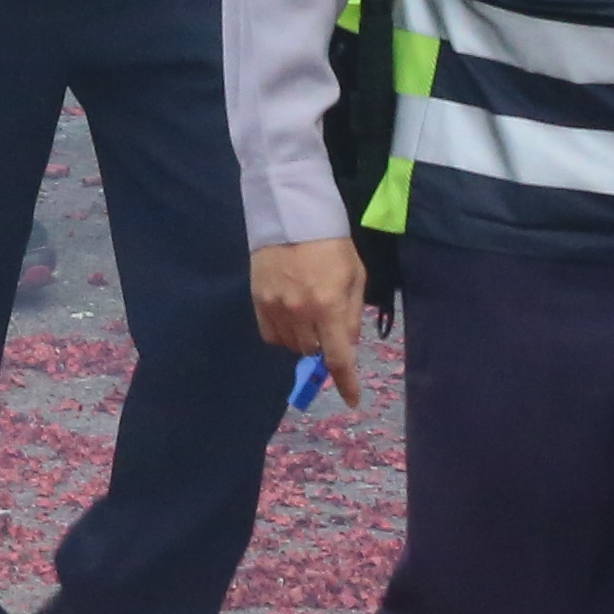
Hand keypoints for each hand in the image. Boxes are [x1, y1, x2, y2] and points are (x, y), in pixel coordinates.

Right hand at [249, 236, 367, 402]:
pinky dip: (282, 333)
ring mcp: (276, 308)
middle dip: (323, 345)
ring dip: (303, 339)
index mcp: (330, 306)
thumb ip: (352, 313)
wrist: (290, 214)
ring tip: (307, 313)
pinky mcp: (258, 301)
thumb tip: (347, 345)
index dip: (346, 383)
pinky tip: (289, 315)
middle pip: (313, 352)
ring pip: (291, 346)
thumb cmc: (332, 243)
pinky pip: (271, 335)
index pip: (339, 358)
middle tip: (326, 323)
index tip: (351, 400)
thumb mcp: (355, 275)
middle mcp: (301, 313)